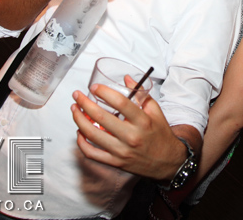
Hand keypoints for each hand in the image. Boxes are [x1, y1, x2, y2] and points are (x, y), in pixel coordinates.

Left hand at [70, 80, 187, 180]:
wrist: (168, 162)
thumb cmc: (161, 135)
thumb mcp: (156, 112)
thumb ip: (141, 94)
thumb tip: (126, 79)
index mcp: (143, 122)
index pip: (121, 103)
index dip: (104, 92)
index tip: (94, 87)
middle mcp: (131, 137)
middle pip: (101, 118)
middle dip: (84, 103)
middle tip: (77, 95)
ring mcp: (122, 151)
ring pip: (92, 135)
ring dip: (79, 120)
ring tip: (74, 109)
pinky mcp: (115, 162)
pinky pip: (92, 154)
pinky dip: (81, 143)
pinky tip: (79, 132)